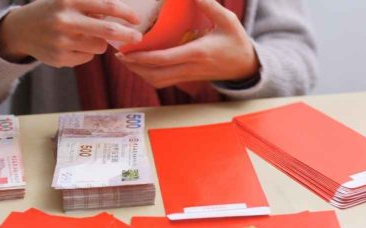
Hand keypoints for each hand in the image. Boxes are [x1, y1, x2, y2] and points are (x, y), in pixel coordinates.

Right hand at [0, 0, 142, 67]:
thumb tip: (122, 13)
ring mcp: (62, 41)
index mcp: (68, 0)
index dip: (126, 13)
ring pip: (99, 46)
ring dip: (100, 42)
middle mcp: (65, 20)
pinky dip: (86, 52)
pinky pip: (87, 58)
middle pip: (107, 30)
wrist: (20, 29)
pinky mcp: (60, 58)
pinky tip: (71, 46)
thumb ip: (91, 5)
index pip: (106, 5)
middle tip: (137, 37)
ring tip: (86, 36)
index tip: (137, 19)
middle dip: (127, 34)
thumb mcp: (67, 0)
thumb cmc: (52, 11)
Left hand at [117, 0, 258, 88]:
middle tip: (119, 55)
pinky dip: (149, 76)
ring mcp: (188, 76)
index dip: (143, 56)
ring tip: (126, 60)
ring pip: (158, 81)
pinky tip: (141, 65)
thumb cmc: (236, 42)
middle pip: (156, 74)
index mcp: (197, 53)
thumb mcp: (227, 21)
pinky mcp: (188, 79)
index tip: (128, 50)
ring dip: (140, 73)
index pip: (164, 58)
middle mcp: (190, 68)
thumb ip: (209, 5)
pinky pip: (164, 82)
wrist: (246, 67)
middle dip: (135, 67)